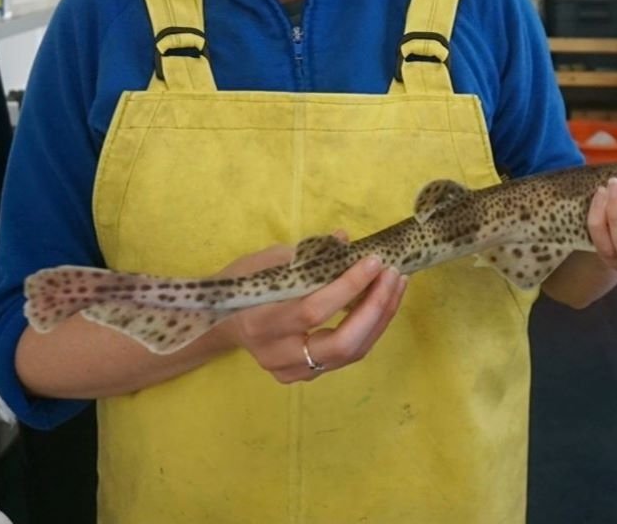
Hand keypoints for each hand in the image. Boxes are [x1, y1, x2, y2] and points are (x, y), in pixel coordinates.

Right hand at [214, 238, 407, 383]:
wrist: (220, 323)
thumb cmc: (242, 284)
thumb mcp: (267, 261)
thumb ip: (307, 254)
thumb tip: (345, 240)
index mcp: (262, 322)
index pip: (314, 310)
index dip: (348, 286)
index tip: (373, 261)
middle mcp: (278, 354)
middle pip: (340, 343)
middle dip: (375, 308)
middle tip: (393, 275)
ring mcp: (292, 371)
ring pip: (349, 353)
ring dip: (380, 318)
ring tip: (396, 284)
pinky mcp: (305, 375)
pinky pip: (346, 355)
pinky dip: (369, 329)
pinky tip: (381, 303)